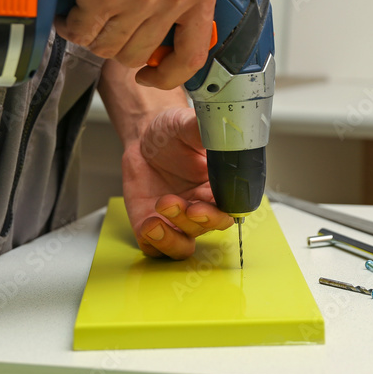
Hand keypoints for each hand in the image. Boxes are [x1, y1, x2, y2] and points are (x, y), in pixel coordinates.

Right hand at [53, 0, 216, 89]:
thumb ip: (178, 4)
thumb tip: (167, 53)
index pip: (194, 56)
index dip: (168, 75)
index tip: (151, 76)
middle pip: (140, 55)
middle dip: (116, 44)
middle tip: (105, 20)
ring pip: (109, 48)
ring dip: (92, 33)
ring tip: (88, 7)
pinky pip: (83, 33)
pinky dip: (71, 24)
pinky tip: (72, 5)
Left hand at [121, 107, 233, 258]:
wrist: (144, 139)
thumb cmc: (171, 133)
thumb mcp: (187, 124)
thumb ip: (204, 129)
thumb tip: (221, 127)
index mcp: (217, 187)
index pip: (229, 209)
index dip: (219, 212)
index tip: (203, 204)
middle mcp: (201, 208)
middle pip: (209, 228)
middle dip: (197, 221)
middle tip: (184, 205)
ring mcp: (177, 222)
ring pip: (184, 245)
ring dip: (174, 236)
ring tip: (160, 210)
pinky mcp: (153, 228)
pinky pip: (156, 249)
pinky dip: (154, 243)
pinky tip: (148, 224)